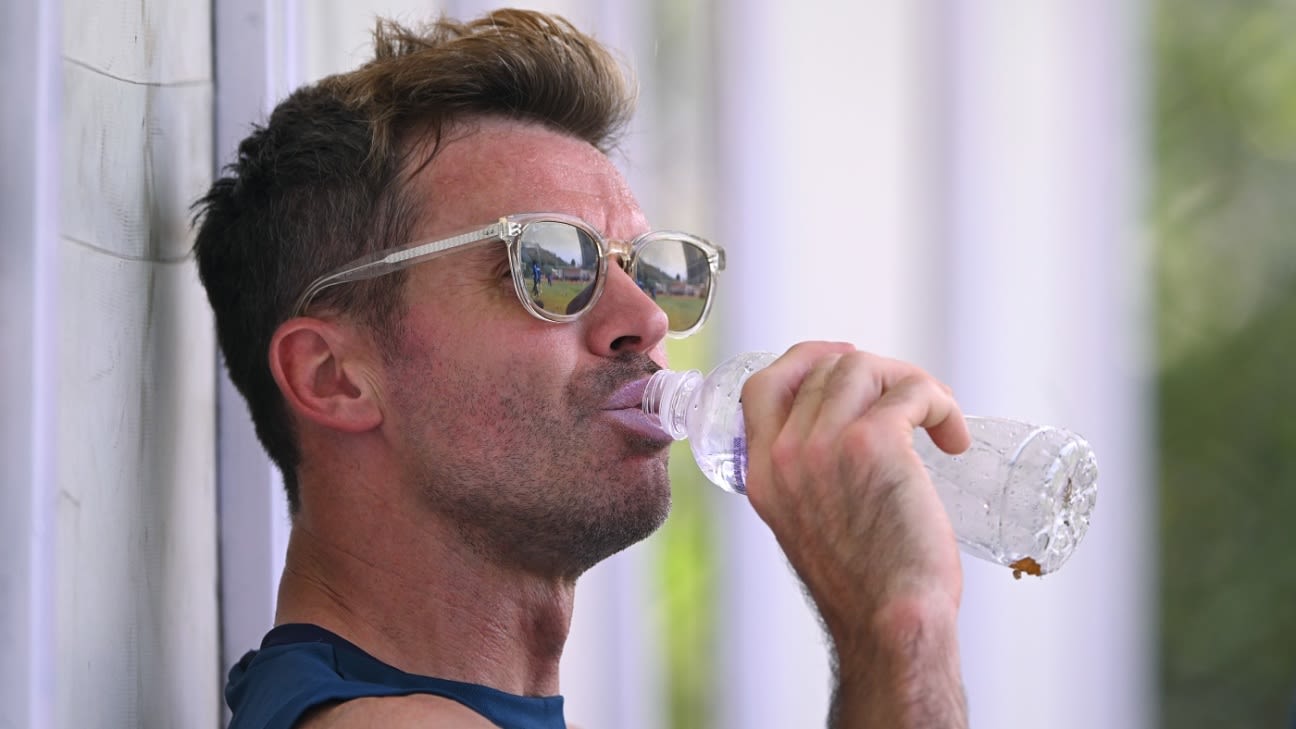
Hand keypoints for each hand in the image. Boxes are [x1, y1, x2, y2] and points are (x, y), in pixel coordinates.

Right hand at [740, 342, 970, 726]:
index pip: (762, 386)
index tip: (844, 359)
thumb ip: (811, 483)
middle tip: (915, 402)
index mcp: (763, 474)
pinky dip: (941, 404)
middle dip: (878, 373)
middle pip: (825, 368)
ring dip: (910, 382)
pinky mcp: (872, 442)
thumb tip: (847, 441)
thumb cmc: (866, 588)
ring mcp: (824, 444)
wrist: (889, 625)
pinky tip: (954, 437)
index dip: (805, 360)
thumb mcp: (809, 526)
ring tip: (937, 419)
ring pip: (864, 367)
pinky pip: (912, 391)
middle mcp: (785, 454)